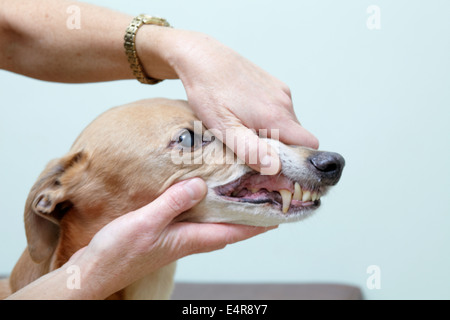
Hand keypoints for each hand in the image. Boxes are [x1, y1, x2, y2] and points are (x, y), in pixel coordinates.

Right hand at [68, 178, 273, 297]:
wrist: (94, 271)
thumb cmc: (118, 254)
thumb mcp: (146, 223)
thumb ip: (173, 204)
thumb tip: (201, 185)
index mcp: (190, 240)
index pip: (233, 231)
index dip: (257, 223)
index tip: (278, 213)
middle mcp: (188, 240)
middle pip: (227, 227)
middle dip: (246, 213)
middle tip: (261, 195)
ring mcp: (176, 237)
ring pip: (211, 221)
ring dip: (226, 208)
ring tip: (238, 190)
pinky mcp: (164, 233)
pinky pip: (191, 217)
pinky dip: (201, 205)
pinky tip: (197, 193)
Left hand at [137, 28, 318, 174]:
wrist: (202, 57)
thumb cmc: (209, 92)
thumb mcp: (223, 128)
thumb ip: (250, 150)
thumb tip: (275, 167)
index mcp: (276, 116)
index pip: (309, 145)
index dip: (298, 159)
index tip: (278, 165)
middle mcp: (284, 102)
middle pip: (297, 136)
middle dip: (280, 148)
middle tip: (252, 149)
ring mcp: (280, 90)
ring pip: (288, 123)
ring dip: (273, 132)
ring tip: (244, 130)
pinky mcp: (273, 84)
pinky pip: (280, 109)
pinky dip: (268, 118)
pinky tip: (245, 114)